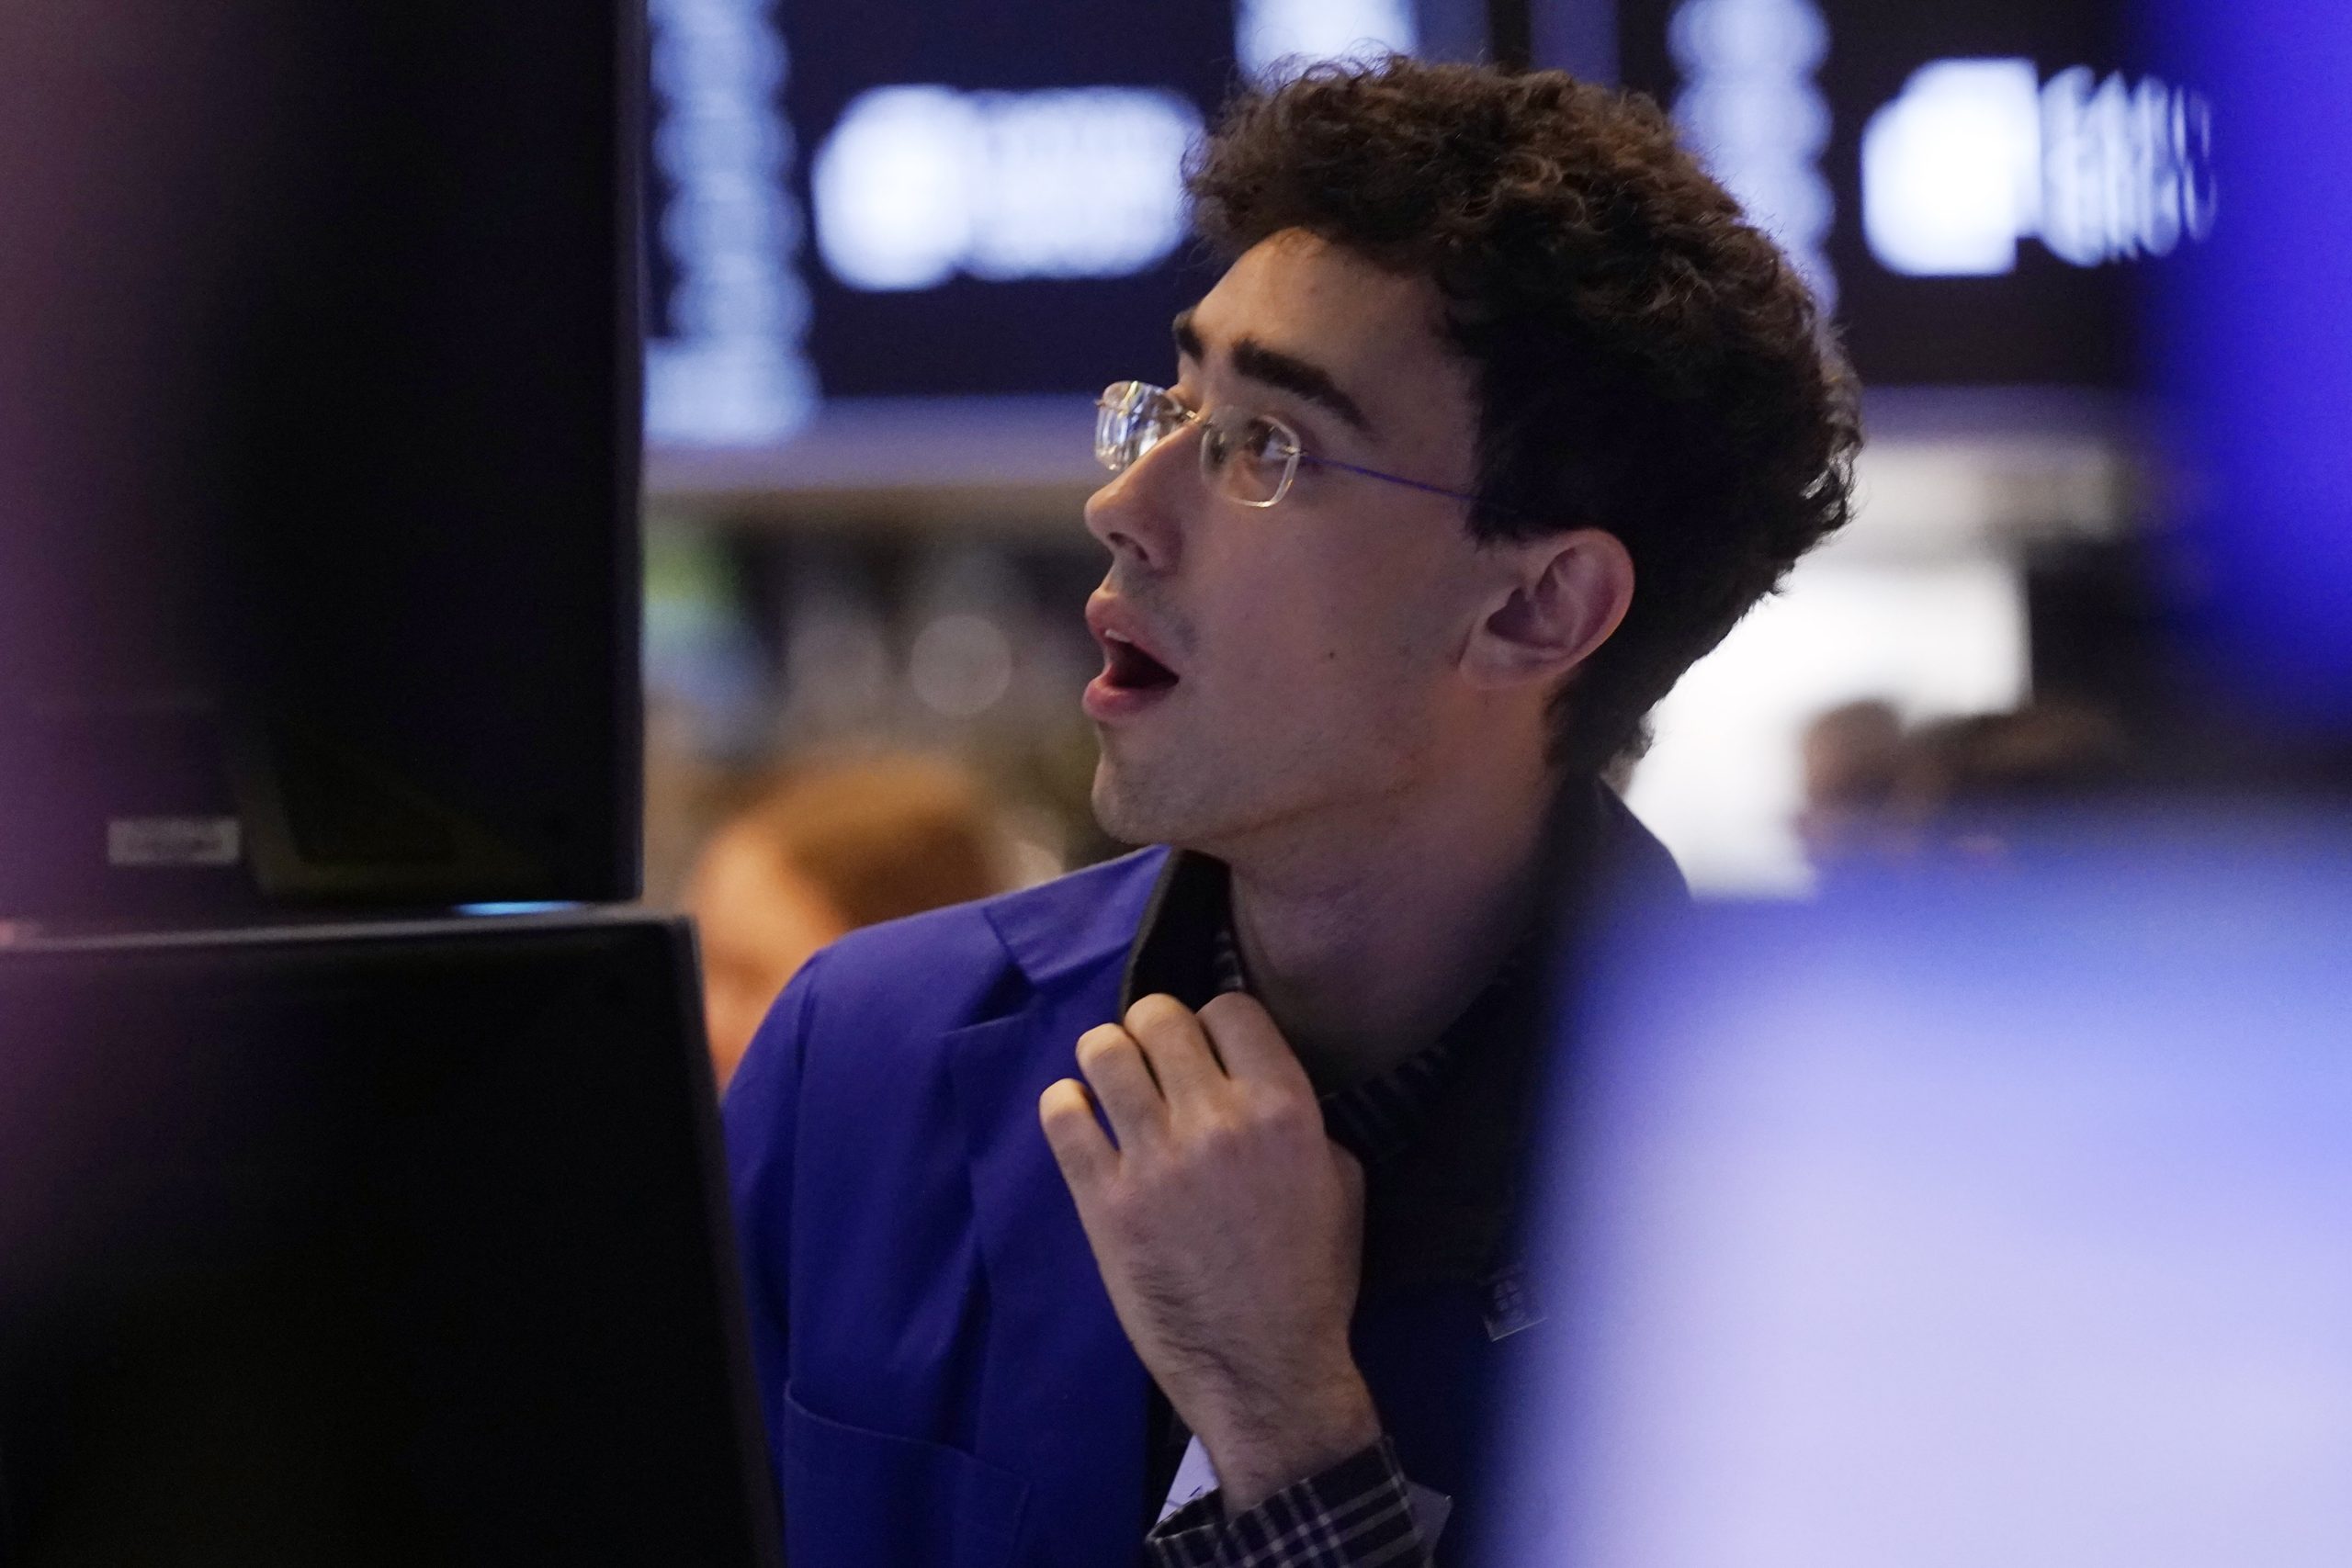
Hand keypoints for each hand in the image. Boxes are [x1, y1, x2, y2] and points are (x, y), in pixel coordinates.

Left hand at [1039, 991, 1379, 1511]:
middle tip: (1156, 1062)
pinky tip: (1082, 1120)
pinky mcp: (1103, 1201)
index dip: (1216, 1023)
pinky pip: (1062, 1116)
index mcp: (1283, 1109)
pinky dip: (1066, 1106)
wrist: (1264, 1367)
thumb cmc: (1310, 1277)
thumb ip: (1302, 1118)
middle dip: (1154, 1030)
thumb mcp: (1341, 1182)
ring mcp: (1154, 1159)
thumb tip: (1252, 1080)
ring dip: (1106, 1056)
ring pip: (1102, 1051)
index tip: (1210, 1050)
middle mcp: (1217, 1120)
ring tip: (1114, 1083)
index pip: (1229, 1007)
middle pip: (1158, 1016)